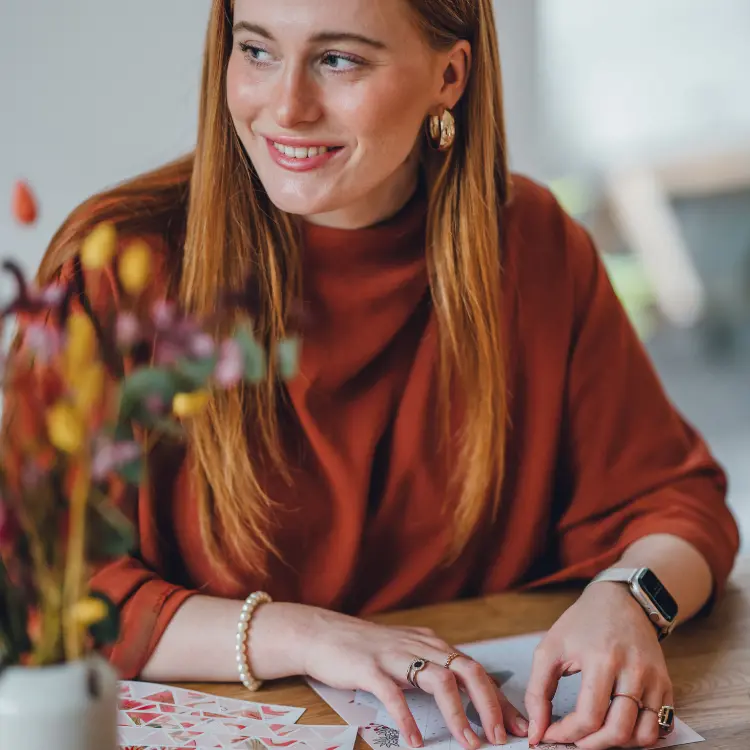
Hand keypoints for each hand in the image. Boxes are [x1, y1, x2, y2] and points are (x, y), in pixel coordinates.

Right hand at [293, 606, 527, 747]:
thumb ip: (433, 668)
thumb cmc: (366, 649)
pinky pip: (393, 694)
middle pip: (467, 669)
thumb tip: (466, 696)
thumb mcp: (407, 653)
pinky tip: (414, 741)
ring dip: (459, 713)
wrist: (323, 634)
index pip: (475, 669)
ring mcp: (394, 655)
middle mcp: (419, 646)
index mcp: (431, 644)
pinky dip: (407, 719)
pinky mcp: (369, 668)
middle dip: (489, 704)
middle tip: (501, 737)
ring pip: (438, 679)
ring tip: (470, 743)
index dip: (498, 698)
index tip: (518, 725)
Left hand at [524, 583, 672, 748]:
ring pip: (643, 735)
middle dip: (591, 745)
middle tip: (574, 740)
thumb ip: (537, 691)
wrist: (620, 600)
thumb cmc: (581, 623)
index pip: (588, 717)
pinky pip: (661, 727)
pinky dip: (641, 737)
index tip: (552, 735)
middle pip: (618, 731)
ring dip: (618, 744)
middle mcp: (632, 670)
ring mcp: (653, 678)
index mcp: (601, 658)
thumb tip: (537, 732)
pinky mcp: (666, 684)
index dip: (566, 734)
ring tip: (596, 734)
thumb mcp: (550, 648)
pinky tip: (619, 726)